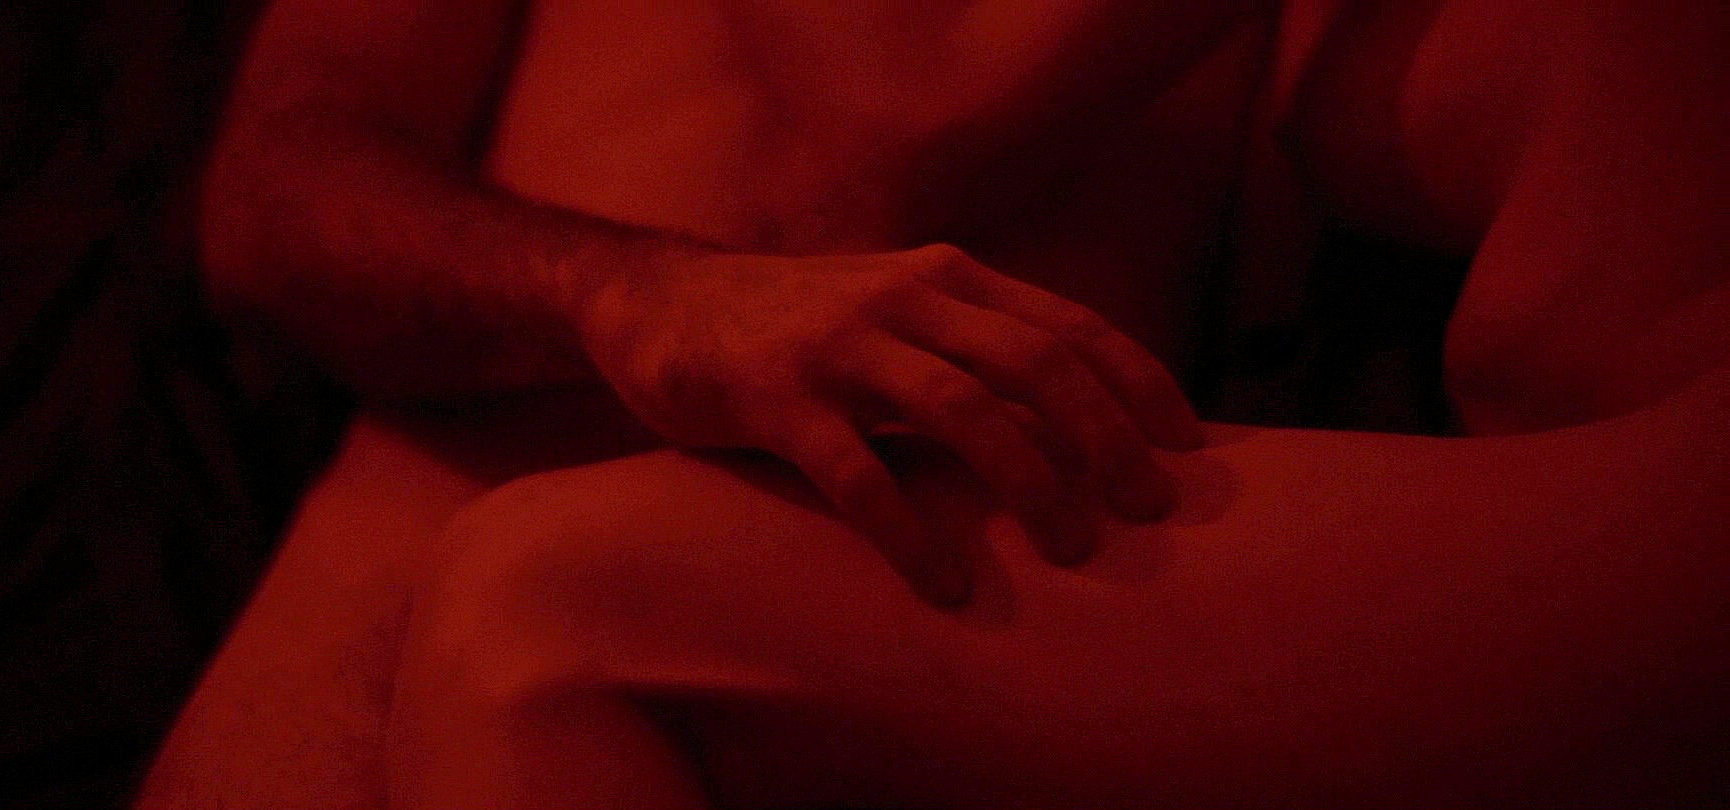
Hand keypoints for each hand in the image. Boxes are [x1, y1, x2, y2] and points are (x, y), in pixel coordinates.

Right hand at [578, 243, 1203, 603]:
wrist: (658, 296)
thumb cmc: (798, 322)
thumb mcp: (896, 310)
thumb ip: (972, 345)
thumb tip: (1077, 422)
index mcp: (946, 278)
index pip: (1069, 324)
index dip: (1138, 384)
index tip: (1188, 447)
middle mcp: (903, 298)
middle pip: (1034, 363)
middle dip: (1105, 439)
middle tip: (1146, 511)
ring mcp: (838, 345)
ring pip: (961, 409)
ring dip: (1029, 481)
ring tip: (1072, 551)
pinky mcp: (773, 398)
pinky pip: (857, 472)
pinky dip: (909, 531)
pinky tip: (945, 583)